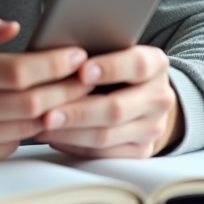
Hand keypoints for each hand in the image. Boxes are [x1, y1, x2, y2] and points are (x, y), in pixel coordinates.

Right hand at [0, 7, 92, 165]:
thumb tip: (14, 27)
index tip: (77, 53)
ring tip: (78, 94)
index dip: (53, 63)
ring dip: (57, 111)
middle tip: (90, 75)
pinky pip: (12, 145)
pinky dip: (31, 129)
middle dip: (68, 89)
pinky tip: (46, 113)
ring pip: (27, 127)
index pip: (18, 71)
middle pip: (31, 103)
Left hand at [36, 45, 180, 158]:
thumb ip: (95, 49)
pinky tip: (55, 136)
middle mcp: (159, 97)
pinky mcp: (140, 150)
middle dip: (78, 111)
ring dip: (70, 132)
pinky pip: (103, 153)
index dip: (110, 68)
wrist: (143, 94)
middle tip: (48, 112)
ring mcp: (152, 127)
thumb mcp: (114, 50)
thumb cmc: (115, 66)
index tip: (81, 70)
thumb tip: (59, 52)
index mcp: (156, 64)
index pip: (138, 65)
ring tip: (43, 125)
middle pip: (117, 109)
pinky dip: (75, 145)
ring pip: (107, 135)